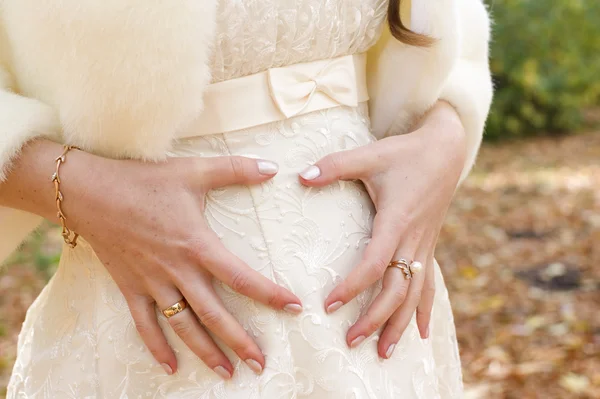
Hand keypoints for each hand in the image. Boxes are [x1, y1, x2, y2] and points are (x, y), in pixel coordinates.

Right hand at [66, 154, 302, 378]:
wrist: (88, 191)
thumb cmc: (142, 180)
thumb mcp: (193, 170)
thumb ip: (234, 169)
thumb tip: (272, 167)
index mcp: (197, 245)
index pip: (241, 276)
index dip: (270, 294)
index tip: (294, 307)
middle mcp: (177, 271)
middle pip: (214, 314)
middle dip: (240, 341)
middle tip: (261, 363)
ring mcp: (152, 283)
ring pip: (183, 326)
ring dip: (206, 352)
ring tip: (227, 373)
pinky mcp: (130, 288)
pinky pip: (144, 325)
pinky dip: (157, 348)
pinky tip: (171, 368)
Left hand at [298, 101, 464, 357]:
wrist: (446, 149)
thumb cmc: (404, 152)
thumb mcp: (369, 155)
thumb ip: (334, 166)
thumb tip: (298, 176)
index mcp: (396, 220)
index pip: (374, 263)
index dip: (353, 287)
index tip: (328, 305)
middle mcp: (413, 239)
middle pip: (397, 289)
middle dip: (375, 318)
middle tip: (351, 341)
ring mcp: (424, 245)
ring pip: (416, 294)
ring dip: (400, 324)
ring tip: (384, 352)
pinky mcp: (428, 245)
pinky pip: (429, 284)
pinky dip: (424, 310)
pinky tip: (421, 334)